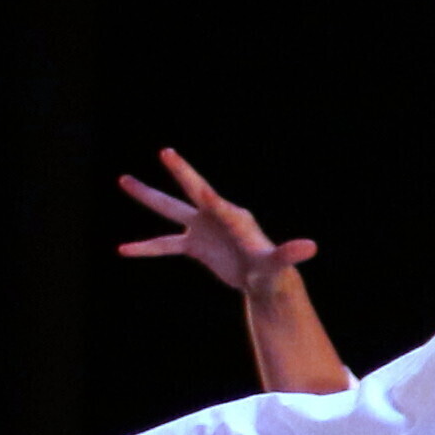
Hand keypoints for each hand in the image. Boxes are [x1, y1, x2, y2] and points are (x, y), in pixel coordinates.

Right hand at [110, 147, 316, 298]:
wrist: (265, 282)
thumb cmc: (273, 270)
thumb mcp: (278, 263)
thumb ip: (289, 254)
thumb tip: (311, 247)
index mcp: (232, 216)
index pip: (210, 196)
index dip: (196, 183)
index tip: (175, 159)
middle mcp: (215, 215)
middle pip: (191, 191)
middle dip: (179, 171)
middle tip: (164, 152)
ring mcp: (202, 228)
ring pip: (169, 210)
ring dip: (147, 195)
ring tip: (123, 179)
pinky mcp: (194, 245)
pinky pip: (164, 244)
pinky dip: (145, 248)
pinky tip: (122, 250)